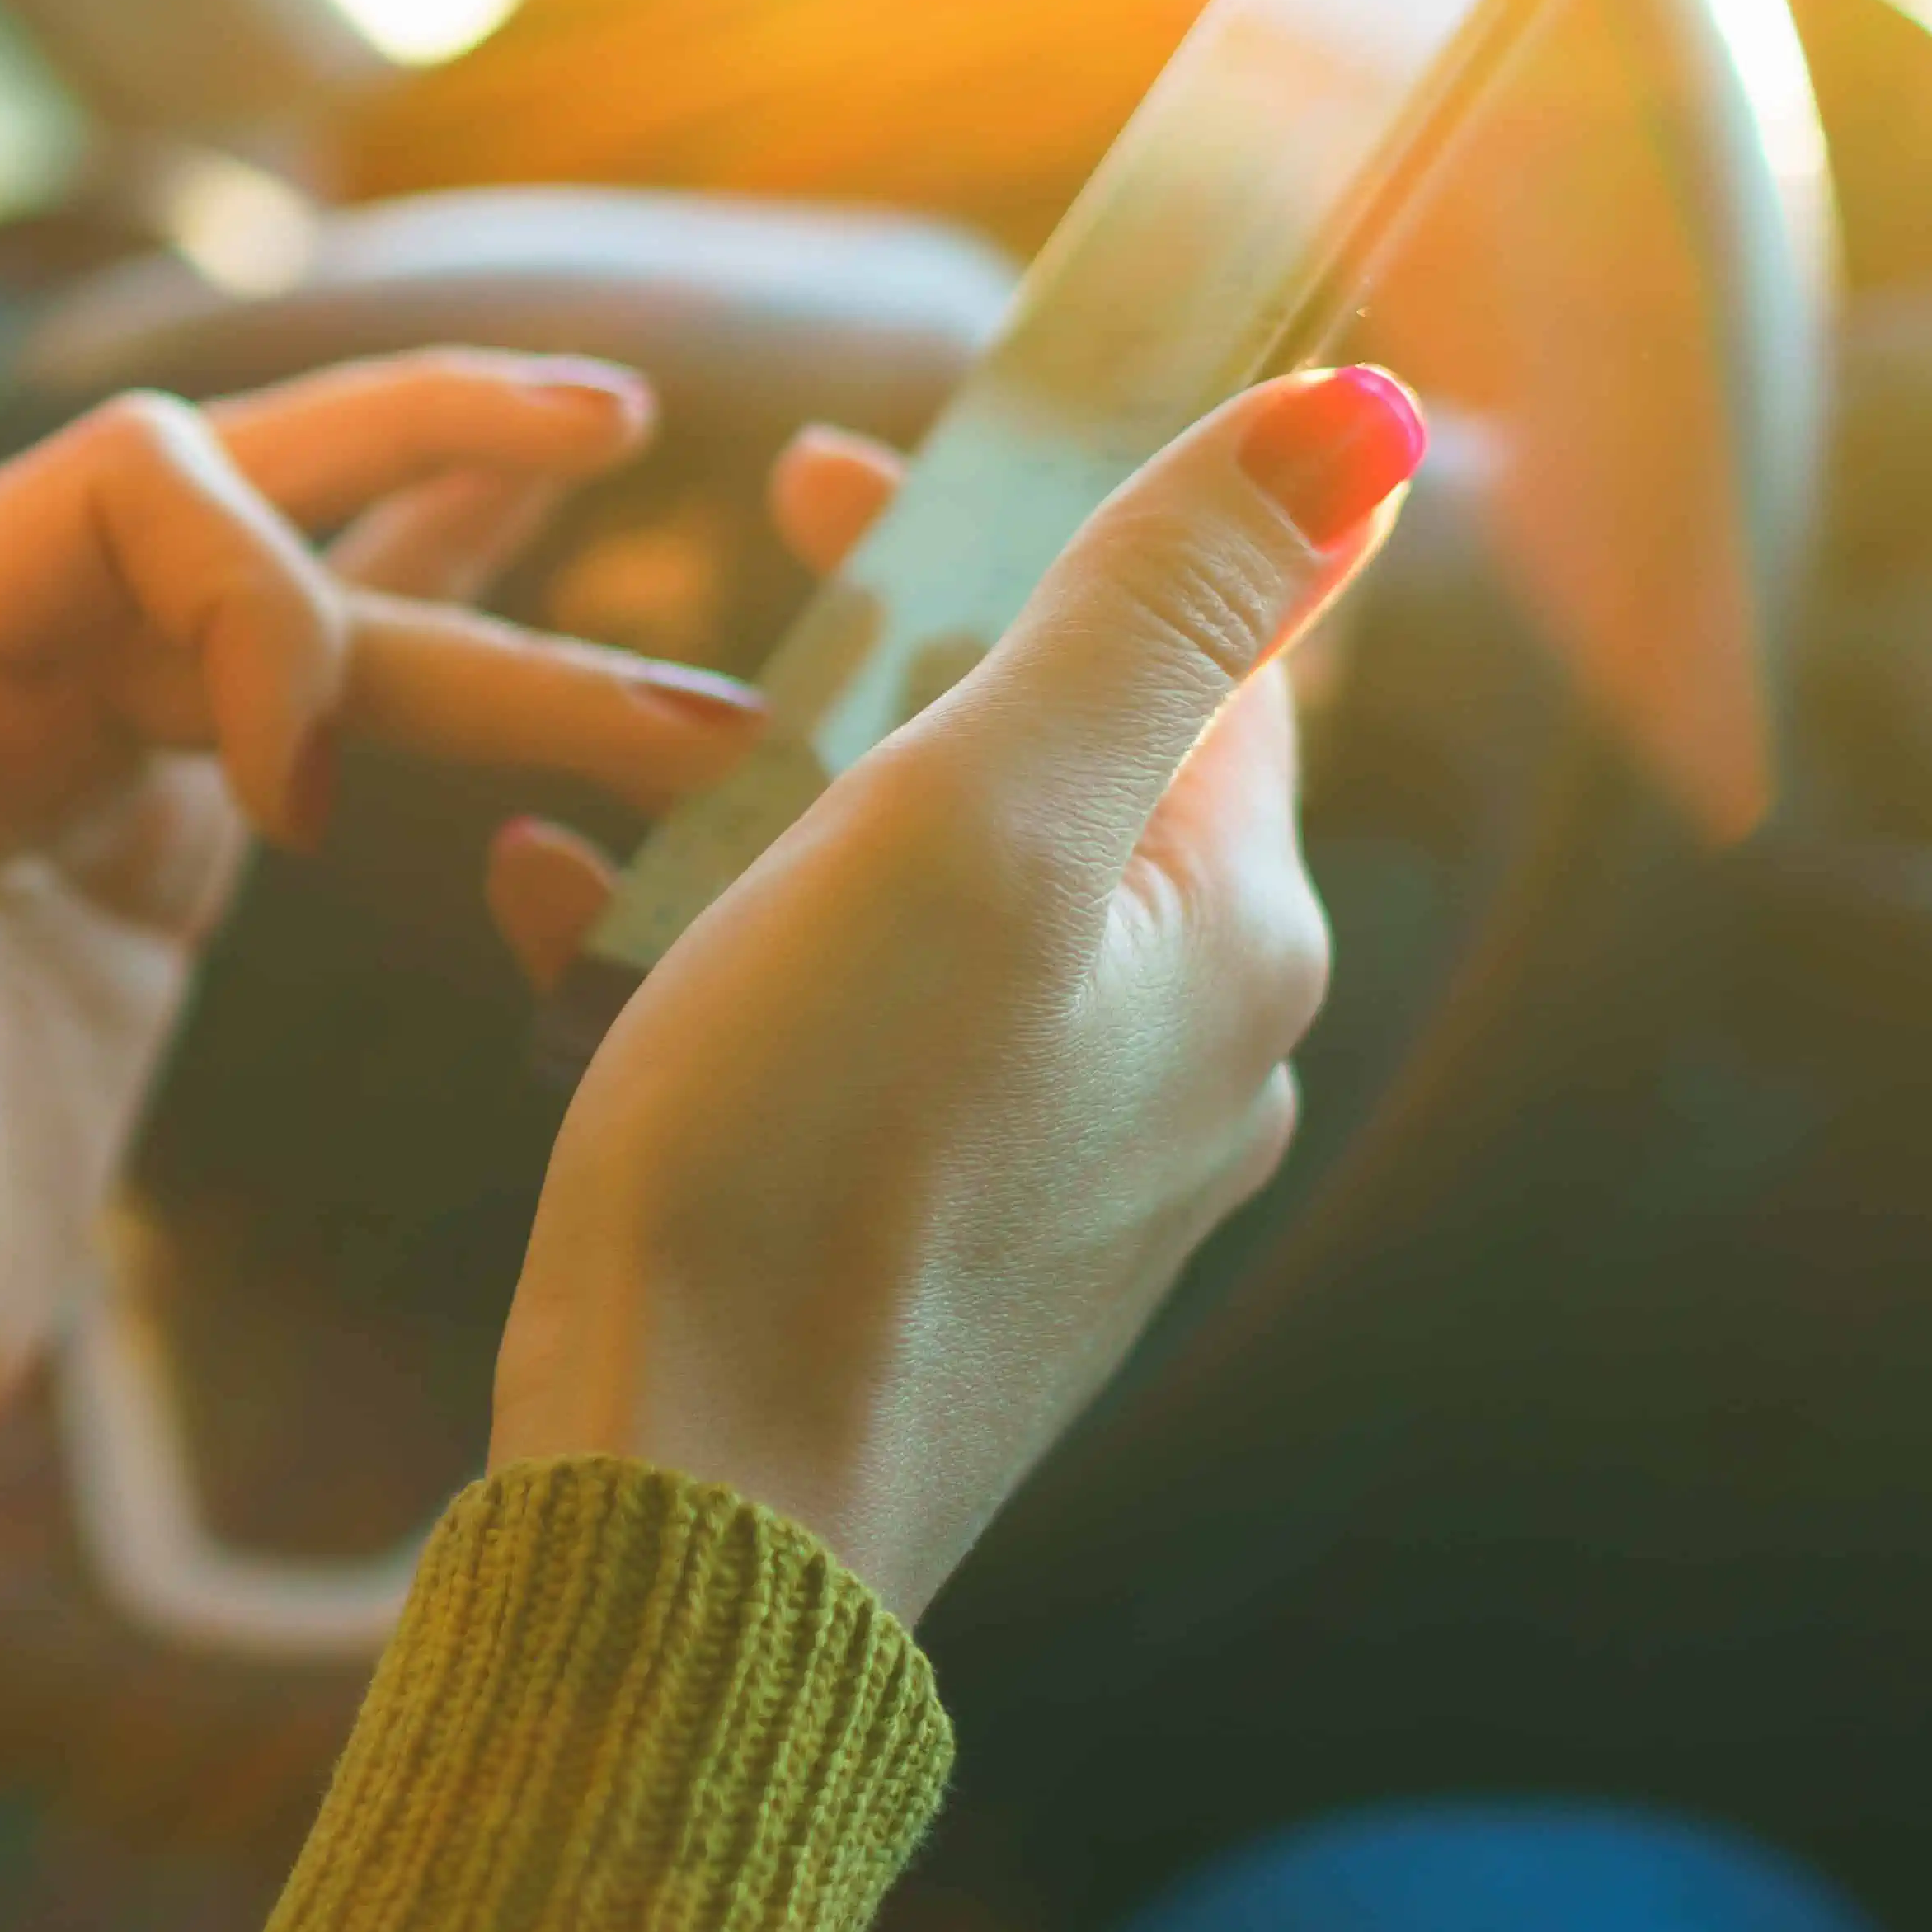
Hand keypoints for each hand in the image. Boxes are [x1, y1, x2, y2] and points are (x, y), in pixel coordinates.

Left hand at [0, 355, 787, 1629]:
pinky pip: (308, 701)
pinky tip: (533, 557)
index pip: (131, 490)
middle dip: (422, 440)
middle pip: (235, 487)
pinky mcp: (153, 847)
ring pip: (313, 621)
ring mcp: (81, 752)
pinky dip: (430, 629)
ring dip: (500, 621)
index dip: (262, 595)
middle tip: (617, 419)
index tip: (300, 806)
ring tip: (712, 670)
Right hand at [484, 365, 1422, 1622]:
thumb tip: (1364, 416)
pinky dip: (717, 952)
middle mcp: (1190, 1055)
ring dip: (774, 805)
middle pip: (1059, 771)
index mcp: (1227, 937)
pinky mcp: (938, 1249)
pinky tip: (567, 922)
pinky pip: (849, 1036)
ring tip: (611, 782)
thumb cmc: (814, 1159)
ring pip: (936, 904)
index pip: (1202, 654)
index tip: (841, 466)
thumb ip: (1155, 610)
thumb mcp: (971, 825)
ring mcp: (1067, 1166)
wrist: (691, 1516)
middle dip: (889, 661)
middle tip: (724, 605)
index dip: (1047, 520)